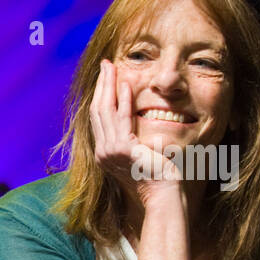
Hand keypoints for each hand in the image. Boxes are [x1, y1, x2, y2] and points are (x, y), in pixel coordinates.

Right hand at [90, 59, 180, 197]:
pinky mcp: (122, 148)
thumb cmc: (157, 179)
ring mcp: (110, 151)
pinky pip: (122, 118)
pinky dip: (123, 100)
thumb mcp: (141, 158)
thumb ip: (136, 143)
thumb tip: (142, 131)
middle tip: (105, 64)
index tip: (105, 78)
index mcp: (104, 154)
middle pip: (97, 111)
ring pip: (105, 110)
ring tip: (111, 67)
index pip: (98, 119)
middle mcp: (102, 152)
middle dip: (101, 85)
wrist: (162, 195)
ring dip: (109, 86)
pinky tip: (126, 84)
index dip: (100, 96)